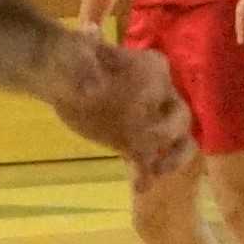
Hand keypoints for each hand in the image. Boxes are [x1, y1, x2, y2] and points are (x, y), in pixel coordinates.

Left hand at [43, 31, 195, 184]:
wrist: (63, 80)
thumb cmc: (73, 62)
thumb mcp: (75, 57)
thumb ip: (84, 67)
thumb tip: (91, 86)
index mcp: (152, 68)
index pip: (164, 83)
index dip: (154, 99)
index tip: (140, 111)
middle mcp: (160, 95)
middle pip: (180, 116)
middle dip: (170, 131)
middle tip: (152, 142)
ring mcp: (152, 122)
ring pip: (178, 141)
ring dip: (173, 157)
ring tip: (157, 171)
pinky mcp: (136, 142)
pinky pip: (150, 160)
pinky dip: (147, 174)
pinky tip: (139, 186)